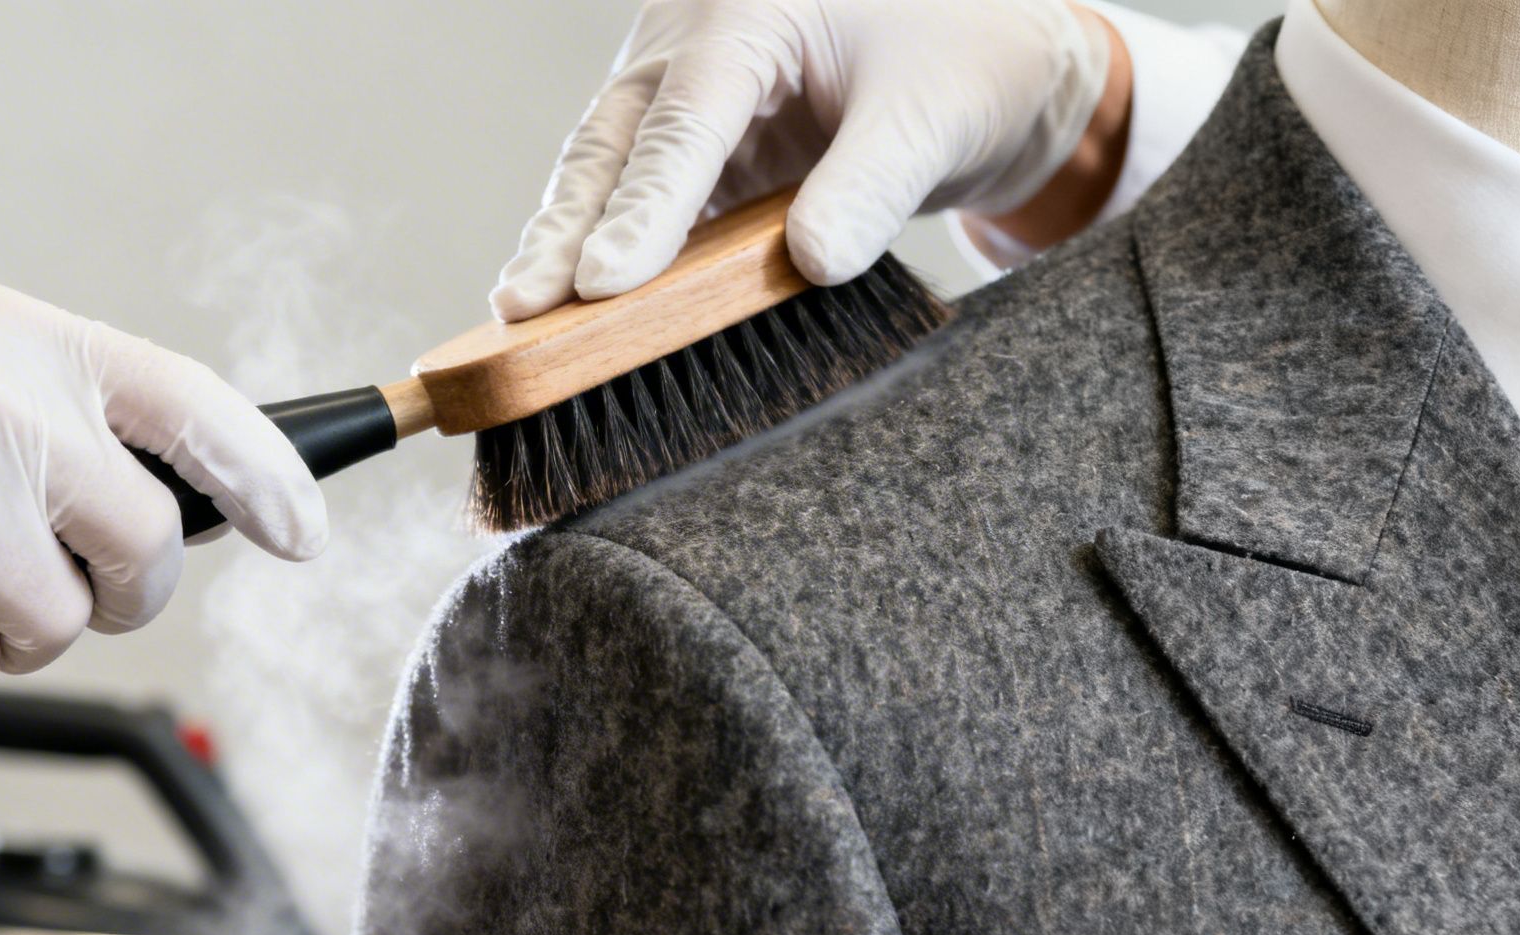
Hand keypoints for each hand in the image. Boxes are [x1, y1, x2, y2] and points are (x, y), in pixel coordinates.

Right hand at [0, 281, 325, 700]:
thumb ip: (64, 419)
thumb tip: (197, 498)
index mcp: (16, 336)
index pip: (191, 401)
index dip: (268, 474)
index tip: (302, 530)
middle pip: (146, 543)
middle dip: (119, 593)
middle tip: (50, 584)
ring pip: (62, 620)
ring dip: (9, 629)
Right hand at [491, 0, 1114, 320]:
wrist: (995, 48)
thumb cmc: (968, 58)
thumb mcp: (933, 118)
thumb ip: (871, 187)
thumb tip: (812, 263)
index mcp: (752, 8)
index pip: (685, 119)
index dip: (643, 208)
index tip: (604, 282)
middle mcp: (702, 39)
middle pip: (616, 141)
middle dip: (565, 229)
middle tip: (524, 308)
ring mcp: (690, 88)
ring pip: (611, 168)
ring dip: (570, 244)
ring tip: (524, 318)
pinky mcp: (703, 140)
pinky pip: (641, 193)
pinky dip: (611, 246)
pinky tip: (571, 303)